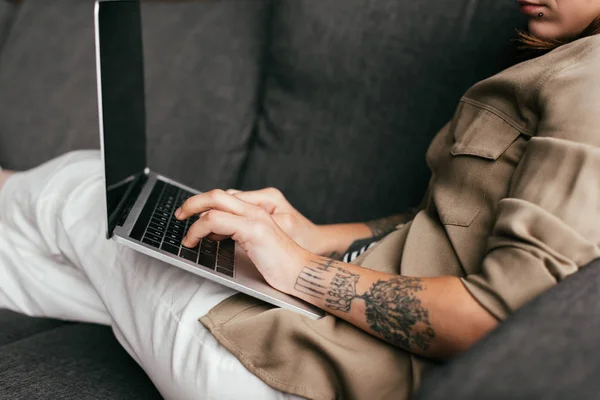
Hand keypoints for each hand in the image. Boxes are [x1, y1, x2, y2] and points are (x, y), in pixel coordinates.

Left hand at [175, 189, 308, 292]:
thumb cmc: (280, 265)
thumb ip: (237, 233)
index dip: (204, 205)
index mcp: (257, 211)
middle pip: (216, 194)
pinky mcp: (253, 229)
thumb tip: (211, 234)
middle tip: (180, 215)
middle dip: (192, 203)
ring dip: (193, 219)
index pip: (224, 198)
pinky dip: (198, 230)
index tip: (190, 217)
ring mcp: (255, 217)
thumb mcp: (254, 245)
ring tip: (187, 237)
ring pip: (213, 204)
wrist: (301, 273)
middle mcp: (256, 209)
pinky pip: (215, 220)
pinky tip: (195, 241)